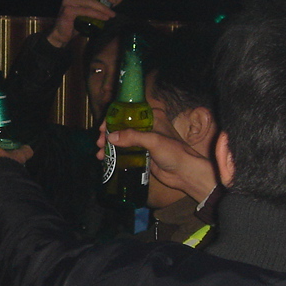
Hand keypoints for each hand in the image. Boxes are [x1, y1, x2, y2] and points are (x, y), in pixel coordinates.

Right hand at [50, 0, 122, 47]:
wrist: (62, 34)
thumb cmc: (77, 20)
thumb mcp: (92, 9)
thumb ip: (105, 2)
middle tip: (115, 2)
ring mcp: (68, 1)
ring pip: (90, 1)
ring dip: (104, 8)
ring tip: (112, 14)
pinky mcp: (68, 10)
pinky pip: (86, 11)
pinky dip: (98, 14)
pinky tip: (105, 18)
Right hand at [98, 125, 217, 202]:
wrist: (185, 173)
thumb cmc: (174, 153)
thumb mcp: (153, 141)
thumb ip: (133, 137)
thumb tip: (110, 137)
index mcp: (151, 117)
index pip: (127, 112)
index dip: (112, 118)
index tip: (102, 128)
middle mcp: (146, 127)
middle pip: (121, 126)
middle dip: (108, 134)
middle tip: (99, 143)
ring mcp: (143, 141)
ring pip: (121, 140)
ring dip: (109, 146)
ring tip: (100, 155)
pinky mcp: (142, 154)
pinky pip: (124, 151)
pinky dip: (114, 154)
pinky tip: (105, 159)